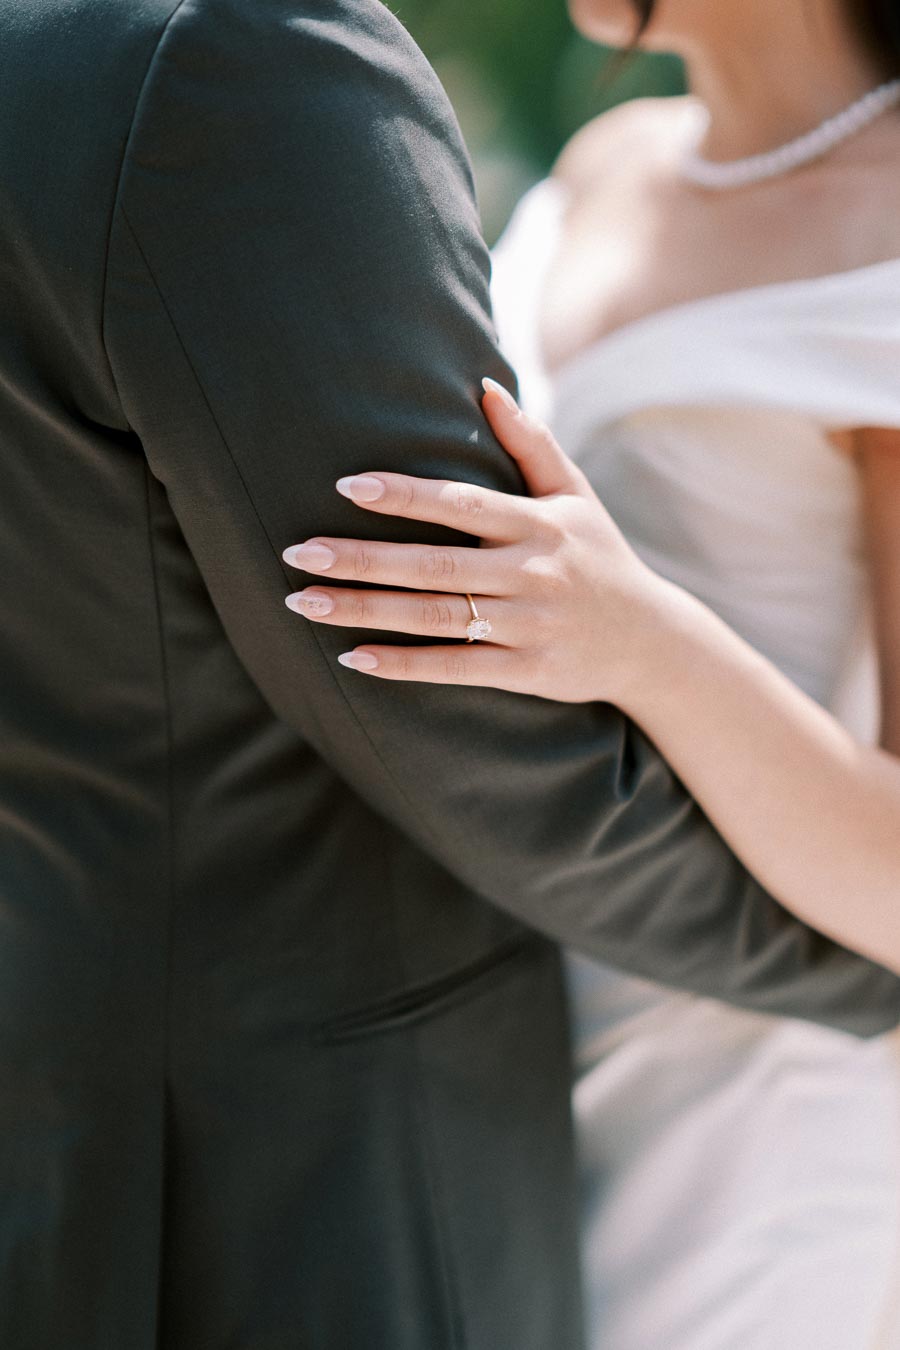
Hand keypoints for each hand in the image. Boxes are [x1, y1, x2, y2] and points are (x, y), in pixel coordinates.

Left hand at [282, 379, 664, 703]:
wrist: (650, 642)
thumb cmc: (599, 557)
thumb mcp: (576, 495)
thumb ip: (530, 443)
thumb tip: (484, 385)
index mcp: (538, 526)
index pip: (462, 504)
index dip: (405, 495)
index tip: (347, 485)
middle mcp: (530, 574)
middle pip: (433, 566)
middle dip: (361, 559)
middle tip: (298, 552)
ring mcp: (527, 626)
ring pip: (433, 618)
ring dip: (364, 610)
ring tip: (303, 601)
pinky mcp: (525, 672)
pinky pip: (454, 668)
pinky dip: (403, 666)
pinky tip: (353, 659)